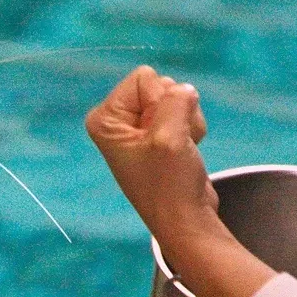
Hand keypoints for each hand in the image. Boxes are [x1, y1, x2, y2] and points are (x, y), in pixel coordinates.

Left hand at [85, 65, 219, 253]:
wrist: (186, 219)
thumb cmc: (169, 184)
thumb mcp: (169, 136)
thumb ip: (176, 100)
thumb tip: (185, 89)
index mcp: (105, 119)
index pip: (144, 77)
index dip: (160, 101)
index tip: (159, 135)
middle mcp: (117, 121)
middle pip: (160, 84)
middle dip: (175, 110)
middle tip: (170, 144)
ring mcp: (139, 127)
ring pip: (176, 96)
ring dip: (186, 120)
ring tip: (178, 150)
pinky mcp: (159, 134)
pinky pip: (184, 111)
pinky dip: (191, 128)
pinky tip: (186, 150)